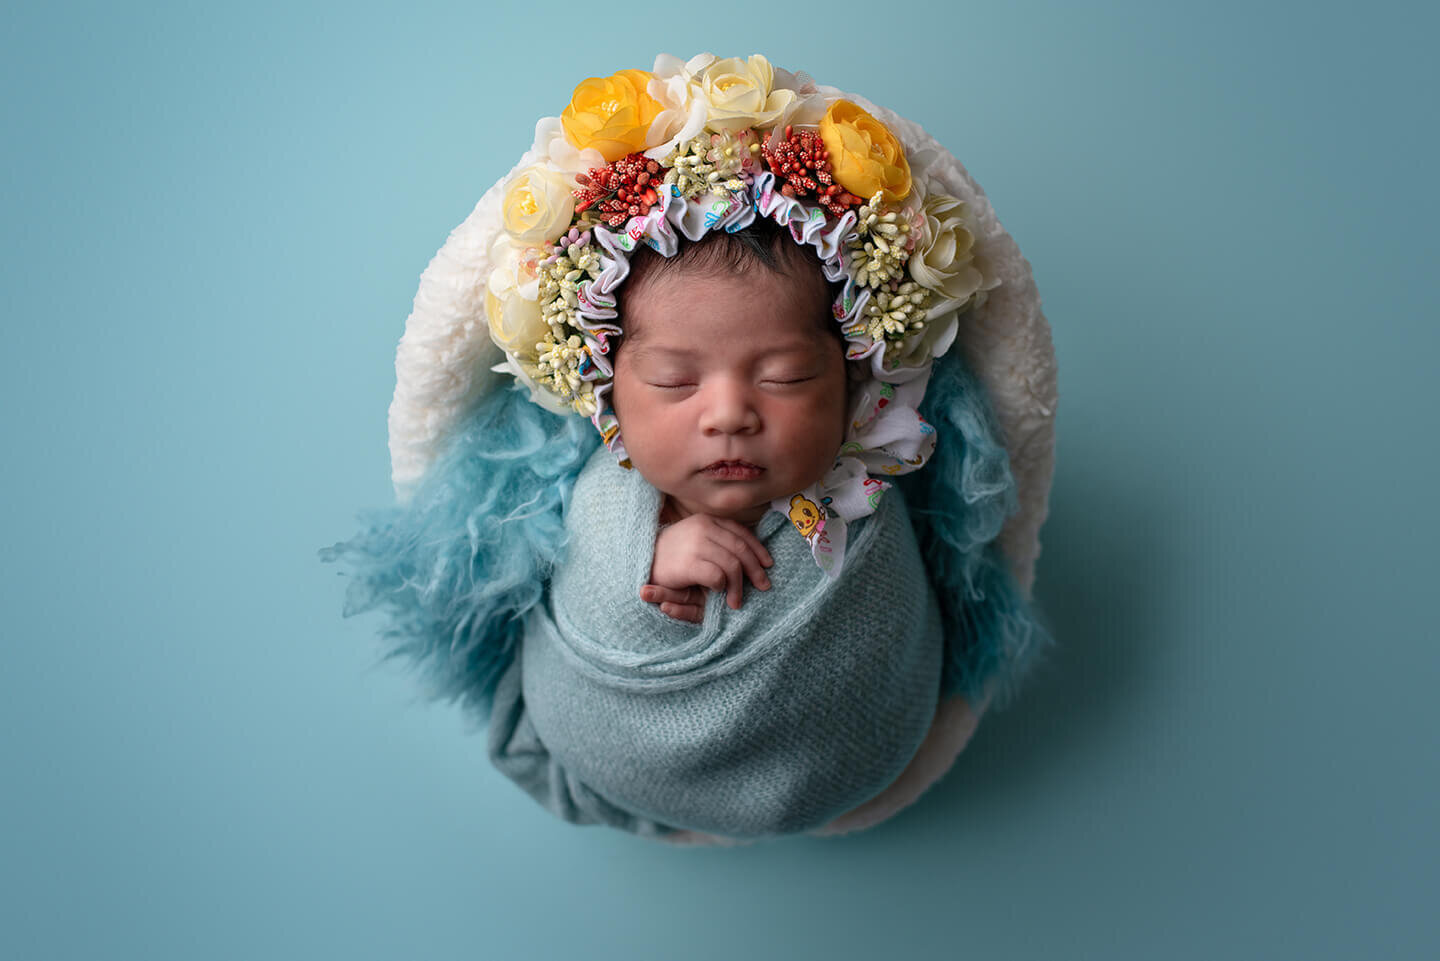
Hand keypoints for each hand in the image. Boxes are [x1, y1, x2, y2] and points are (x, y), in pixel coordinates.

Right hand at [640, 514, 773, 622]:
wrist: (643, 560)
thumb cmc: (672, 553)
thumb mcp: (697, 539)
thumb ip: (719, 539)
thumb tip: (750, 549)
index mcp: (708, 520)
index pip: (741, 533)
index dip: (758, 549)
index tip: (768, 564)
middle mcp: (704, 528)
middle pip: (741, 549)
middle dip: (755, 570)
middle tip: (763, 586)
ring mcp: (696, 545)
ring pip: (732, 565)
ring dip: (739, 586)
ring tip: (738, 600)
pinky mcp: (689, 563)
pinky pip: (717, 576)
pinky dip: (722, 587)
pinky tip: (719, 593)